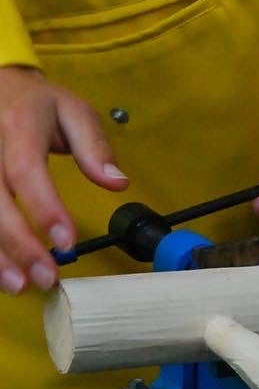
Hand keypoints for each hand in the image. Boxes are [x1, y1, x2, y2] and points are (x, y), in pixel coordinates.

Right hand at [0, 65, 126, 293]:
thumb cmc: (36, 103)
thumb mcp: (74, 112)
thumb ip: (94, 147)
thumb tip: (117, 182)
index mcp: (17, 126)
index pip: (26, 171)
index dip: (44, 208)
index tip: (67, 242)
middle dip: (18, 244)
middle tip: (44, 277)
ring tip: (19, 284)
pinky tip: (0, 269)